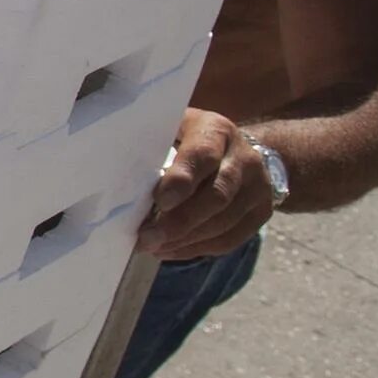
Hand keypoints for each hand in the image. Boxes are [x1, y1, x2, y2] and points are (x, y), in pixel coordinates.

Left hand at [139, 108, 276, 259]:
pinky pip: (229, 239)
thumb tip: (117, 177)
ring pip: (223, 222)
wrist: (242, 150)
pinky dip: (196, 248)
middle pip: (216, 196)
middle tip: (147, 238)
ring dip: (185, 240)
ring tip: (153, 246)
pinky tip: (170, 249)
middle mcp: (244, 158)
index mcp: (217, 130)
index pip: (202, 156)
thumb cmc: (190, 139)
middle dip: (179, 221)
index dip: (182, 180)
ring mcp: (258, 187)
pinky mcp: (261, 212)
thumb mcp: (175, 128)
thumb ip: (154, 145)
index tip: (158, 201)